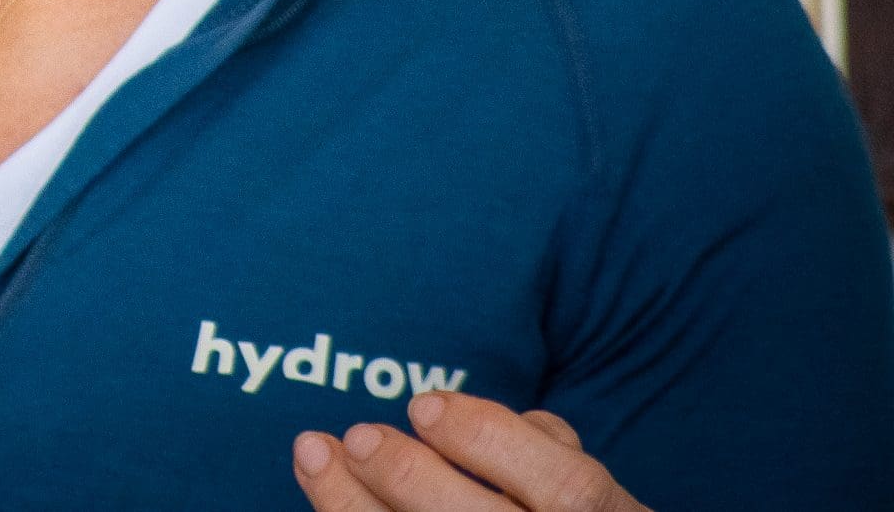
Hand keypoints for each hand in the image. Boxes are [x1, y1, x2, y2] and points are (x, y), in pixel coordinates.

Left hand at [293, 391, 648, 511]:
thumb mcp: (589, 492)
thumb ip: (541, 453)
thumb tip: (452, 414)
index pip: (569, 486)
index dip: (491, 439)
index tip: (422, 404)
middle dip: (411, 478)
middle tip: (357, 436)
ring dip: (356, 509)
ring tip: (315, 458)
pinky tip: (327, 502)